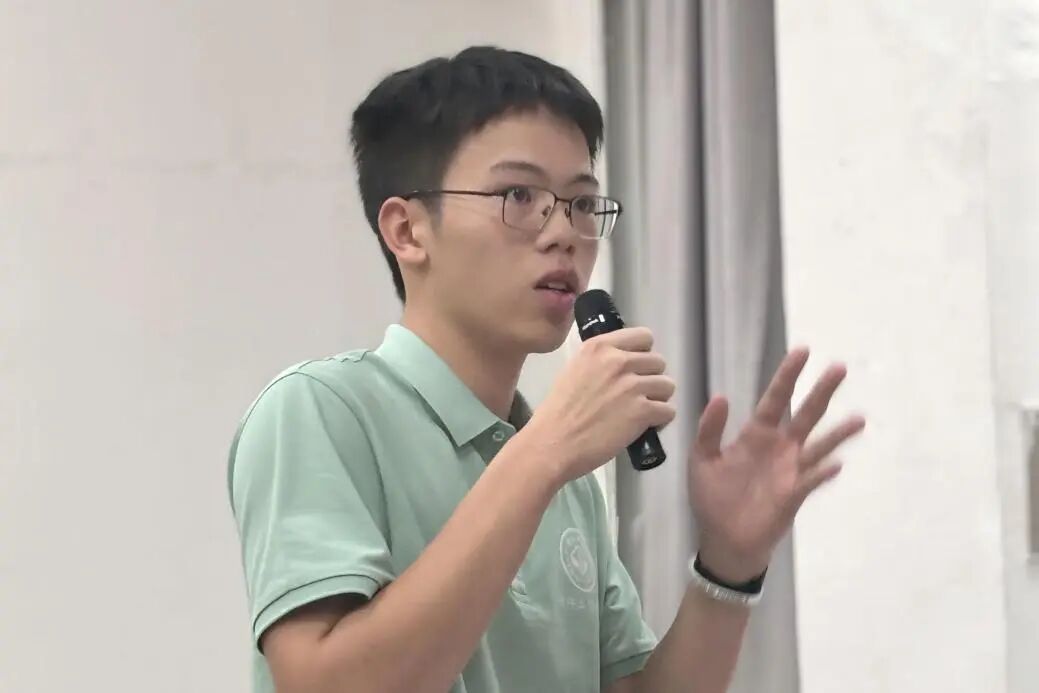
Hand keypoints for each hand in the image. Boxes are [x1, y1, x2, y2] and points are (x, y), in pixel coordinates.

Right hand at [525, 327, 676, 485]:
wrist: (553, 442)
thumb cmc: (558, 411)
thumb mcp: (575, 370)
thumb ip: (600, 361)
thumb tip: (622, 363)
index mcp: (600, 347)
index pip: (643, 336)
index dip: (643, 354)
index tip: (635, 368)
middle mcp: (619, 361)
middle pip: (658, 362)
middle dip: (650, 378)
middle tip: (636, 395)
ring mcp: (632, 385)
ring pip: (667, 385)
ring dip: (658, 399)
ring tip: (642, 411)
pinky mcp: (642, 411)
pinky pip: (668, 410)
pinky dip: (660, 420)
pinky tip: (645, 426)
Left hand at [689, 347, 865, 582]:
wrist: (722, 540)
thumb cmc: (713, 498)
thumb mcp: (702, 460)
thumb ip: (709, 429)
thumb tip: (722, 396)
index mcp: (756, 435)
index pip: (775, 399)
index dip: (787, 376)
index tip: (803, 351)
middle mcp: (779, 447)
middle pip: (805, 414)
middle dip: (821, 391)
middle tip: (840, 367)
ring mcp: (790, 470)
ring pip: (818, 445)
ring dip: (838, 433)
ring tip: (859, 418)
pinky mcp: (794, 495)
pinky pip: (811, 480)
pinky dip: (822, 472)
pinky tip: (836, 463)